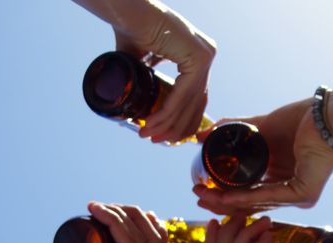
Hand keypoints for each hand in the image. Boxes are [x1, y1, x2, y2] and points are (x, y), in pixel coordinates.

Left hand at [34, 202, 168, 242]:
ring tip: (96, 207)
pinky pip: (129, 241)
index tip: (113, 209)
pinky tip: (98, 210)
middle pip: (154, 238)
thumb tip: (86, 236)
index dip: (140, 221)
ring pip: (144, 236)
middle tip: (104, 207)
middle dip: (132, 214)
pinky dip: (114, 221)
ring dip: (120, 214)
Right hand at [113, 2, 215, 143]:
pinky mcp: (199, 58)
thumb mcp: (144, 64)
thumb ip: (149, 84)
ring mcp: (205, 55)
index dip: (180, 119)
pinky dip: (167, 112)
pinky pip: (183, 95)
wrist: (126, 11)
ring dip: (167, 123)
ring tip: (148, 136)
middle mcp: (206, 54)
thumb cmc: (130, 31)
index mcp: (198, 55)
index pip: (195, 95)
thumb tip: (141, 110)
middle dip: (175, 126)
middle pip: (195, 101)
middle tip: (154, 140)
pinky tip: (152, 124)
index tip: (162, 135)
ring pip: (189, 102)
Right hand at [194, 98, 332, 214]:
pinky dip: (247, 197)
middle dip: (220, 203)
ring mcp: (299, 197)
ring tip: (204, 197)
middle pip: (249, 203)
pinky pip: (271, 196)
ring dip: (228, 202)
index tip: (200, 191)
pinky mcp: (305, 194)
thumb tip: (200, 136)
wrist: (329, 114)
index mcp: (282, 180)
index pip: (249, 195)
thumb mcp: (261, 126)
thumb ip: (232, 129)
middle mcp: (290, 193)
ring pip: (256, 203)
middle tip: (196, 196)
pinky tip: (227, 196)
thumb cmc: (302, 118)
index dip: (223, 195)